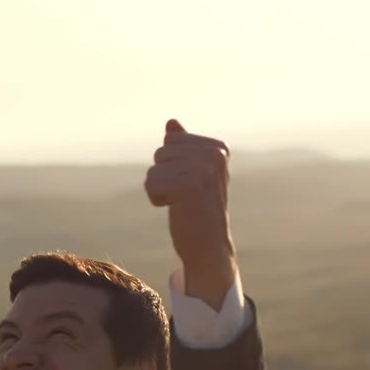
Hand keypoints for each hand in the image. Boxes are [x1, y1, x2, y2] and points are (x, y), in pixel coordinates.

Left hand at [144, 119, 236, 309]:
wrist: (209, 247)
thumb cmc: (198, 209)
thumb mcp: (193, 173)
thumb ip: (183, 147)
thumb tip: (171, 122)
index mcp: (218, 148)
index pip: (170, 140)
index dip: (172, 165)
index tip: (191, 184)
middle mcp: (215, 155)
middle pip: (161, 152)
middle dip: (164, 176)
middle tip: (186, 196)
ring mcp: (204, 170)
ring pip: (154, 168)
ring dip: (160, 189)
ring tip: (182, 203)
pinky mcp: (190, 187)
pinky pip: (151, 183)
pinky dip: (157, 199)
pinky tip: (177, 209)